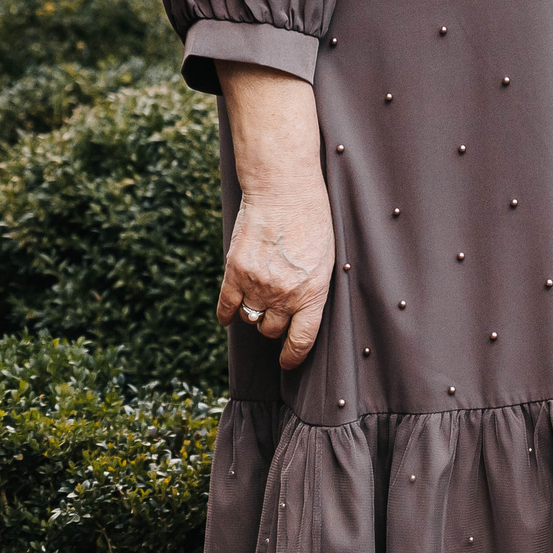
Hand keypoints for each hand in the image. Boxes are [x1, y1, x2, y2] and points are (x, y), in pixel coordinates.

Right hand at [214, 59, 332, 368]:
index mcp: (313, 291)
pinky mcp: (234, 272)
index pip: (301, 340)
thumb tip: (300, 314)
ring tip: (261, 300)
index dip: (293, 356)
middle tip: (278, 311)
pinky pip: (226, 308)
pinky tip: (231, 315)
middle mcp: (283, 293)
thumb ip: (313, 287)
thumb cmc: (314, 220)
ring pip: (250, 319)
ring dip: (254, 315)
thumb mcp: (326, 256)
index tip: (288, 362)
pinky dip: (228, 314)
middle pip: (271, 329)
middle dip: (275, 324)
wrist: (284, 190)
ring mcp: (256, 284)